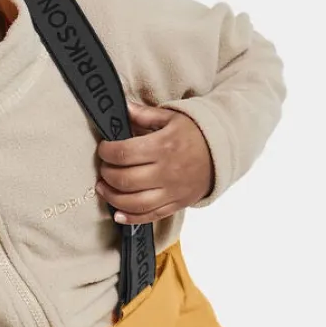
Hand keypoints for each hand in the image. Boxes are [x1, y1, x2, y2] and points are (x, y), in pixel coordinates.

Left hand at [95, 100, 214, 222]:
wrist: (222, 153)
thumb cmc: (194, 133)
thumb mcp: (172, 117)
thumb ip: (144, 114)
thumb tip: (121, 108)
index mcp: (163, 146)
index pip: (124, 153)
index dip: (107, 152)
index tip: (104, 149)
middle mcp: (167, 171)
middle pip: (125, 180)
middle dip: (107, 174)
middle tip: (103, 168)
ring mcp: (172, 191)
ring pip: (134, 202)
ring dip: (112, 198)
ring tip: (104, 188)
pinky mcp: (176, 204)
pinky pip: (149, 216)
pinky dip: (131, 218)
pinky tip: (118, 214)